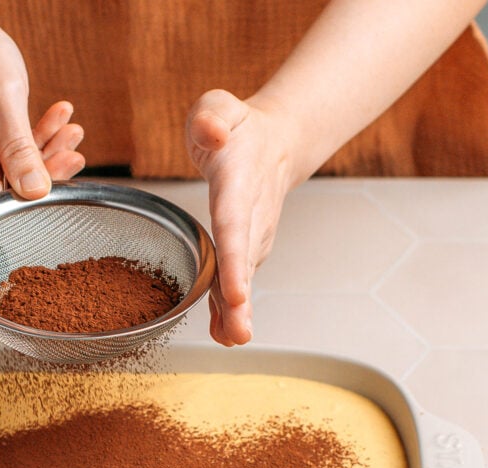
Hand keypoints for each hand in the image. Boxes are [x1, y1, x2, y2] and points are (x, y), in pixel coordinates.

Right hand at [0, 6, 84, 204]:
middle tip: (72, 149)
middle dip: (37, 167)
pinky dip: (26, 145)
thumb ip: (19, 147)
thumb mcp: (3, 92)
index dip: (19, 193)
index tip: (57, 175)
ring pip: (0, 174)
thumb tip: (36, 192)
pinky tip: (53, 126)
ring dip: (38, 154)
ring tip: (69, 132)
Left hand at [186, 89, 295, 345]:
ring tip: (231, 341)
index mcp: (238, 184)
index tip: (235, 292)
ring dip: (237, 313)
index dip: (233, 262)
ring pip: (243, 279)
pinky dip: (229, 310)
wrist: (275, 144)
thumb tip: (213, 131)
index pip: (235, 226)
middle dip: (241, 301)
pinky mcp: (246, 250)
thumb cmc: (238, 127)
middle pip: (244, 264)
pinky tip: (222, 336)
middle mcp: (250, 217)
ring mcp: (252, 237)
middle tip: (240, 335)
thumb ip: (212, 116)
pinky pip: (235, 281)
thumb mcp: (219, 106)